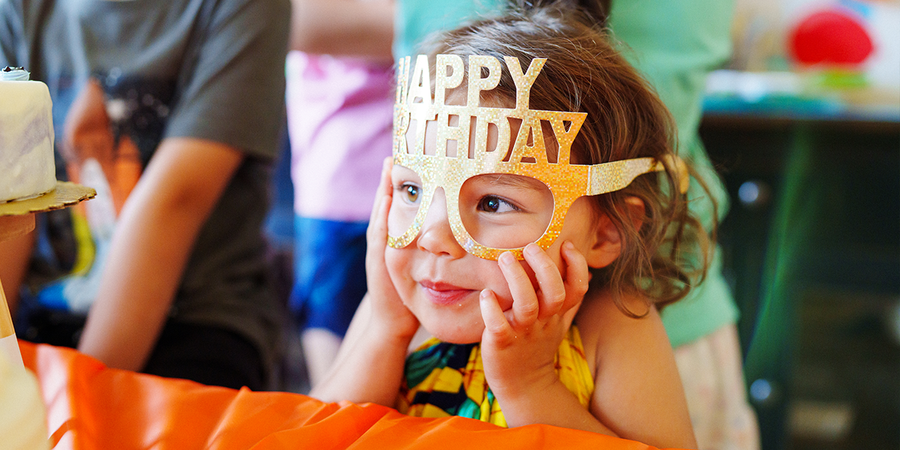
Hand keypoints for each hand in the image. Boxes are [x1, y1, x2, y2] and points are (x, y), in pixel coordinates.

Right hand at [365, 157, 419, 340]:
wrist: (394, 321)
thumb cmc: (414, 295)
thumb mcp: (426, 267)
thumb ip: (437, 250)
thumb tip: (458, 233)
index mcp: (396, 239)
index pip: (398, 206)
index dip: (402, 184)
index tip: (409, 159)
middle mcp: (384, 239)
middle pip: (387, 203)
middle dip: (391, 179)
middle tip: (396, 154)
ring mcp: (379, 248)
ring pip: (381, 212)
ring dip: (385, 190)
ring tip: (390, 166)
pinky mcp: (378, 259)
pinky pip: (380, 232)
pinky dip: (383, 214)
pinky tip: (388, 198)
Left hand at [479, 241, 589, 397]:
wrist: (523, 385)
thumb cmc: (538, 346)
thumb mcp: (559, 323)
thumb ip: (569, 300)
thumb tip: (586, 274)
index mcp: (557, 314)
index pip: (577, 288)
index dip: (577, 266)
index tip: (567, 244)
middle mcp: (544, 321)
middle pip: (554, 293)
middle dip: (544, 266)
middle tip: (530, 246)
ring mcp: (523, 332)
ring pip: (527, 305)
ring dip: (516, 279)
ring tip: (505, 258)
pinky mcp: (502, 343)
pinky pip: (498, 326)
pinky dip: (491, 309)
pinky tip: (485, 294)